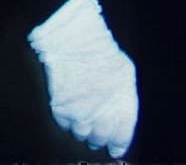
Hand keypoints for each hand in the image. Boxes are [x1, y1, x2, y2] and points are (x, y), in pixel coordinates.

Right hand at [27, 0, 137, 157]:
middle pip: (100, 138)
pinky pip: (65, 125)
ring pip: (81, 134)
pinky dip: (69, 120)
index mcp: (121, 103)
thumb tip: (121, 122)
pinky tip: (72, 108)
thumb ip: (125, 99)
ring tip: (84, 117)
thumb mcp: (125, 73)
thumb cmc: (102, 54)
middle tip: (98, 133)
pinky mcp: (61, 108)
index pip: (122, 135)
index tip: (116, 147)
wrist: (75, 39)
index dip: (119, 143)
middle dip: (100, 137)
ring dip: (83, 129)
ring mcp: (79, 111)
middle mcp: (101, 111)